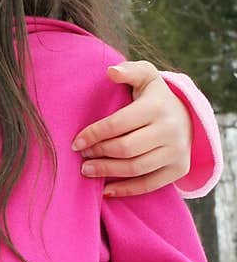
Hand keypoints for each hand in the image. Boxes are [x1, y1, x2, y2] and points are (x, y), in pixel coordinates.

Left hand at [71, 60, 190, 197]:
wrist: (187, 117)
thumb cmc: (154, 97)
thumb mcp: (146, 77)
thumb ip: (129, 71)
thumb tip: (110, 71)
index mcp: (157, 106)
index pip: (117, 124)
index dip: (93, 135)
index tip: (75, 143)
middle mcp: (170, 129)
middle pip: (124, 149)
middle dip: (98, 154)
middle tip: (81, 157)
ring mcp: (177, 151)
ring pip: (134, 168)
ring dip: (106, 172)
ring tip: (87, 170)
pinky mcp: (179, 169)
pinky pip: (148, 185)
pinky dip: (124, 190)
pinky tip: (105, 190)